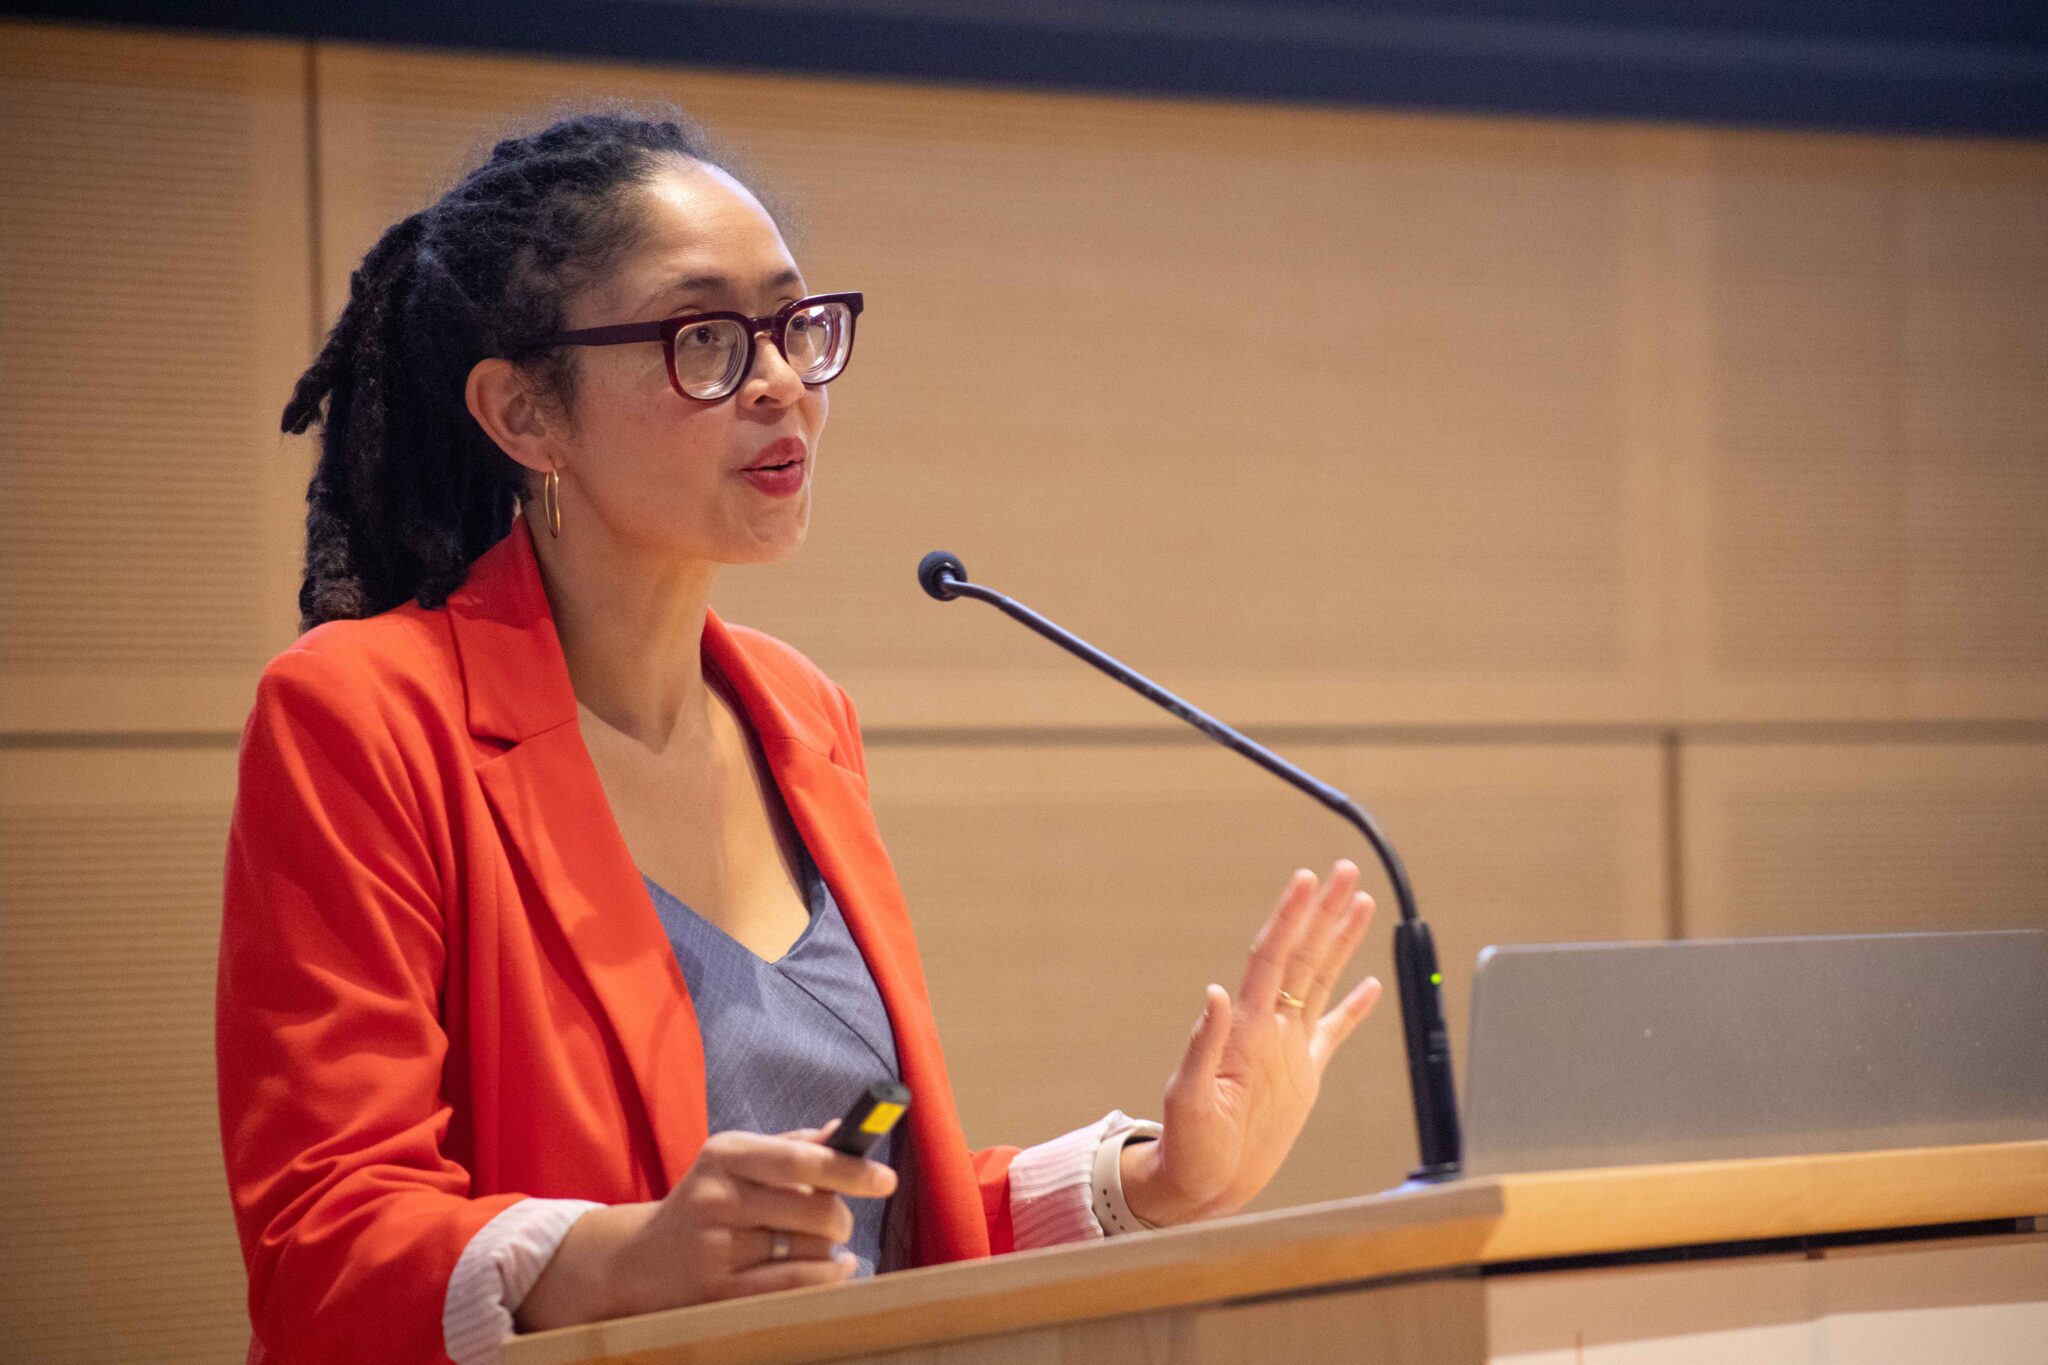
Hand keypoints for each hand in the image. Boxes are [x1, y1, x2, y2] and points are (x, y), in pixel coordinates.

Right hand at [516, 1122, 895, 1329]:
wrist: (638, 1261)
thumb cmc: (707, 1203)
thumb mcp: (737, 1162)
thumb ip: (794, 1146)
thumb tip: (845, 1131)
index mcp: (726, 1154)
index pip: (800, 1159)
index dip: (850, 1169)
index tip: (886, 1180)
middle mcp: (717, 1197)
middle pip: (814, 1211)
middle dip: (841, 1218)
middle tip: (838, 1221)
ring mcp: (716, 1248)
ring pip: (810, 1251)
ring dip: (832, 1251)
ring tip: (822, 1246)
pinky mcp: (720, 1293)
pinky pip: (797, 1286)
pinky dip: (826, 1278)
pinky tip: (830, 1270)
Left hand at [1123, 861, 1380, 1226]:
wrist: (1201, 1183)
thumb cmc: (1189, 1145)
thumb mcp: (1188, 1097)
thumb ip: (1203, 1044)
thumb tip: (1215, 992)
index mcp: (1246, 1029)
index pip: (1272, 957)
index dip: (1289, 917)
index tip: (1306, 878)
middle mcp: (1269, 1028)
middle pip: (1302, 956)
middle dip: (1324, 912)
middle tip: (1345, 870)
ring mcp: (1288, 1048)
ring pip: (1321, 981)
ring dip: (1340, 942)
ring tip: (1360, 903)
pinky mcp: (1303, 1075)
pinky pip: (1333, 1032)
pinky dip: (1353, 1008)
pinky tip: (1370, 983)